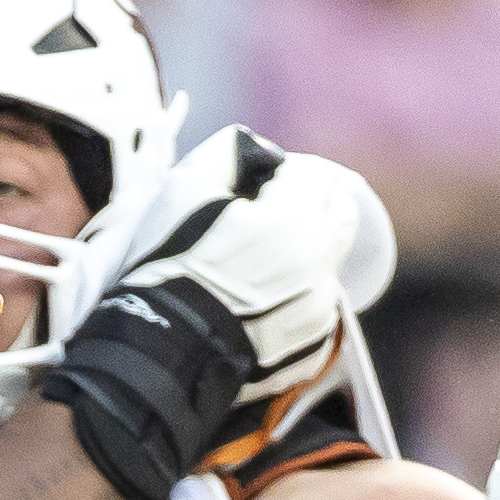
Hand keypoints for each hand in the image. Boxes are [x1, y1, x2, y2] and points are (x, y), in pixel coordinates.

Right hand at [110, 127, 389, 406]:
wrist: (159, 352)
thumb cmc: (166, 266)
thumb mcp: (181, 191)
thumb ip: (226, 154)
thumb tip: (255, 148)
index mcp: (294, 216)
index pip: (311, 174)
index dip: (282, 174)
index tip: (256, 185)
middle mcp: (319, 261)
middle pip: (340, 214)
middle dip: (314, 205)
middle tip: (273, 216)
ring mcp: (319, 309)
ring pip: (326, 265)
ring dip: (302, 257)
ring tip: (251, 273)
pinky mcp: (313, 347)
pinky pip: (313, 311)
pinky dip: (293, 302)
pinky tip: (254, 308)